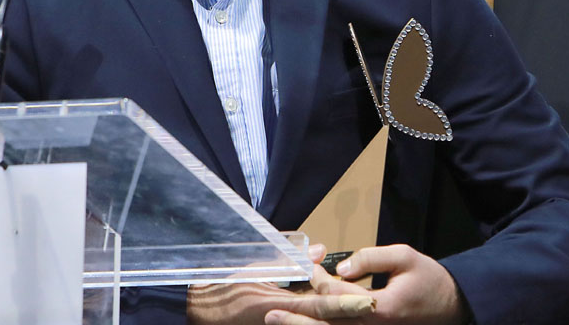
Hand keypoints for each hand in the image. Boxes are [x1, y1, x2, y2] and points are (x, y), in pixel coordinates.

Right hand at [187, 244, 375, 324]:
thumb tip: (317, 251)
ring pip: (312, 323)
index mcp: (275, 306)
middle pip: (321, 321)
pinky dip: (317, 316)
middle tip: (372, 306)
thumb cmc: (221, 287)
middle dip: (347, 313)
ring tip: (360, 307)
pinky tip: (330, 307)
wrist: (196, 310)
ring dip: (335, 316)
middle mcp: (278, 321)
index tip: (367, 302)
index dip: (344, 305)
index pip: (318, 307)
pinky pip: (300, 321)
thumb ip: (287, 259)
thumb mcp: (254, 267)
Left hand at [265, 244, 468, 324]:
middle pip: (327, 323)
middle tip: (271, 314)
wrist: (454, 307)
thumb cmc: (430, 280)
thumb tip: (342, 267)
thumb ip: (372, 258)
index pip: (336, 293)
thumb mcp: (405, 257)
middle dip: (297, 317)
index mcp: (379, 307)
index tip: (308, 263)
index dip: (318, 277)